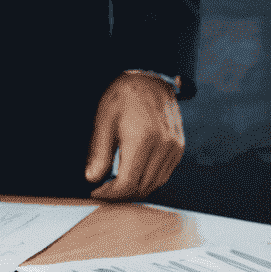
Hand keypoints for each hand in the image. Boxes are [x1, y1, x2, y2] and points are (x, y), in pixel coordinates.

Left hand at [85, 72, 185, 200]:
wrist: (150, 77)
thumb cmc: (124, 95)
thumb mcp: (104, 120)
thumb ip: (99, 152)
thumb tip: (92, 178)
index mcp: (143, 139)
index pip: (126, 184)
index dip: (109, 194)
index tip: (96, 191)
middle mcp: (163, 146)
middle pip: (141, 188)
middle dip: (120, 194)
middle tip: (103, 190)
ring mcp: (174, 148)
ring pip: (154, 184)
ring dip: (135, 189)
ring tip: (116, 184)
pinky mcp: (178, 148)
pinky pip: (163, 174)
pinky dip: (148, 179)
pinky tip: (134, 173)